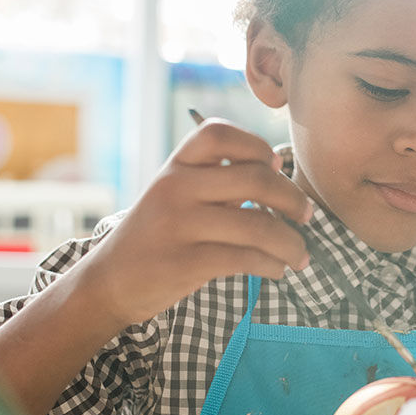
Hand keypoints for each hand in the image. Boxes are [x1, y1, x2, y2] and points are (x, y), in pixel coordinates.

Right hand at [72, 118, 310, 327]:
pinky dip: (272, 265)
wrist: (108, 281)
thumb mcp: (176, 194)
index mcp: (176, 165)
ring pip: (258, 226)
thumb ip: (218, 181)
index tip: (274, 165)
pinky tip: (278, 269)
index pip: (220, 133)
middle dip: (293, 198)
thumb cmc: (157, 234)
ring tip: (300, 255)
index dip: (256, 145)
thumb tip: (279, 176)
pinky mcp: (185, 263)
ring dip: (291, 243)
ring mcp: (179, 225)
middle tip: (307, 214)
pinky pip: (246, 259)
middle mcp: (176, 187)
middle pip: (255, 178)